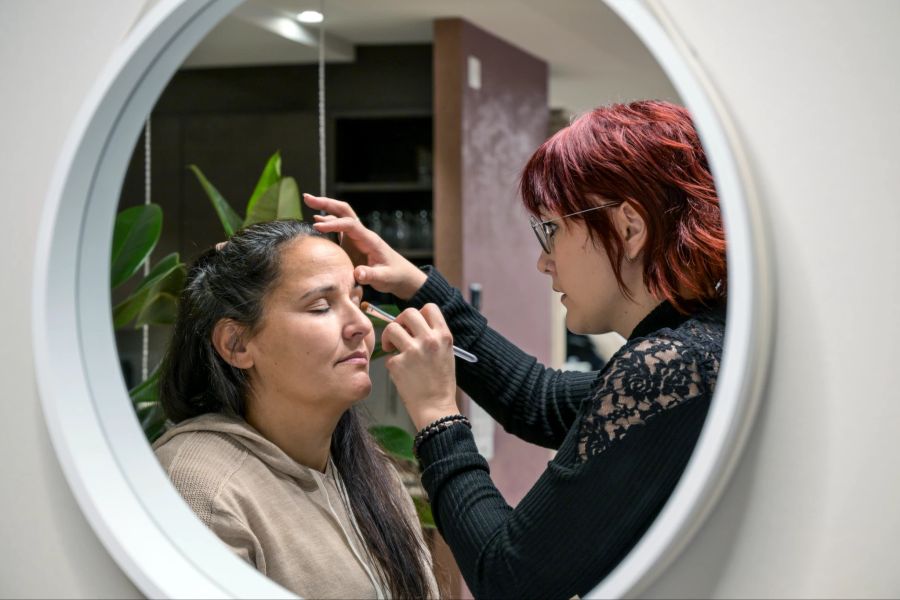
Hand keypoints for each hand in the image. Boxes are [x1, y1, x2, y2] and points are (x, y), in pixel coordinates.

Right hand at [305, 194, 426, 299]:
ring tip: (307, 201)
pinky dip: (327, 222)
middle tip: (308, 198)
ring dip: (324, 208)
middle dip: (326, 203)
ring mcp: (357, 238)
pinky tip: (316, 222)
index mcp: (369, 240)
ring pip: (340, 216)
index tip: (317, 226)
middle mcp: (362, 234)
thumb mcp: (385, 278)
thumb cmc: (394, 276)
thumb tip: (357, 273)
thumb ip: (371, 275)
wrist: (401, 276)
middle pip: (344, 211)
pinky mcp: (352, 244)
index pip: (350, 225)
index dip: (333, 224)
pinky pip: (339, 229)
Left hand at [380, 304, 458, 429]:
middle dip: (400, 321)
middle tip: (398, 334)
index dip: (419, 313)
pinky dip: (392, 362)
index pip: (430, 307)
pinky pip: (388, 355)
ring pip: (391, 328)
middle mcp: (429, 340)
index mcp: (444, 336)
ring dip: (389, 337)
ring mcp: (412, 351)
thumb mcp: (446, 354)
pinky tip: (400, 372)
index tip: (414, 325)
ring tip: (392, 349)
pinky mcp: (397, 364)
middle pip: (408, 312)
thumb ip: (434, 337)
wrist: (436, 408)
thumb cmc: (441, 383)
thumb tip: (415, 326)